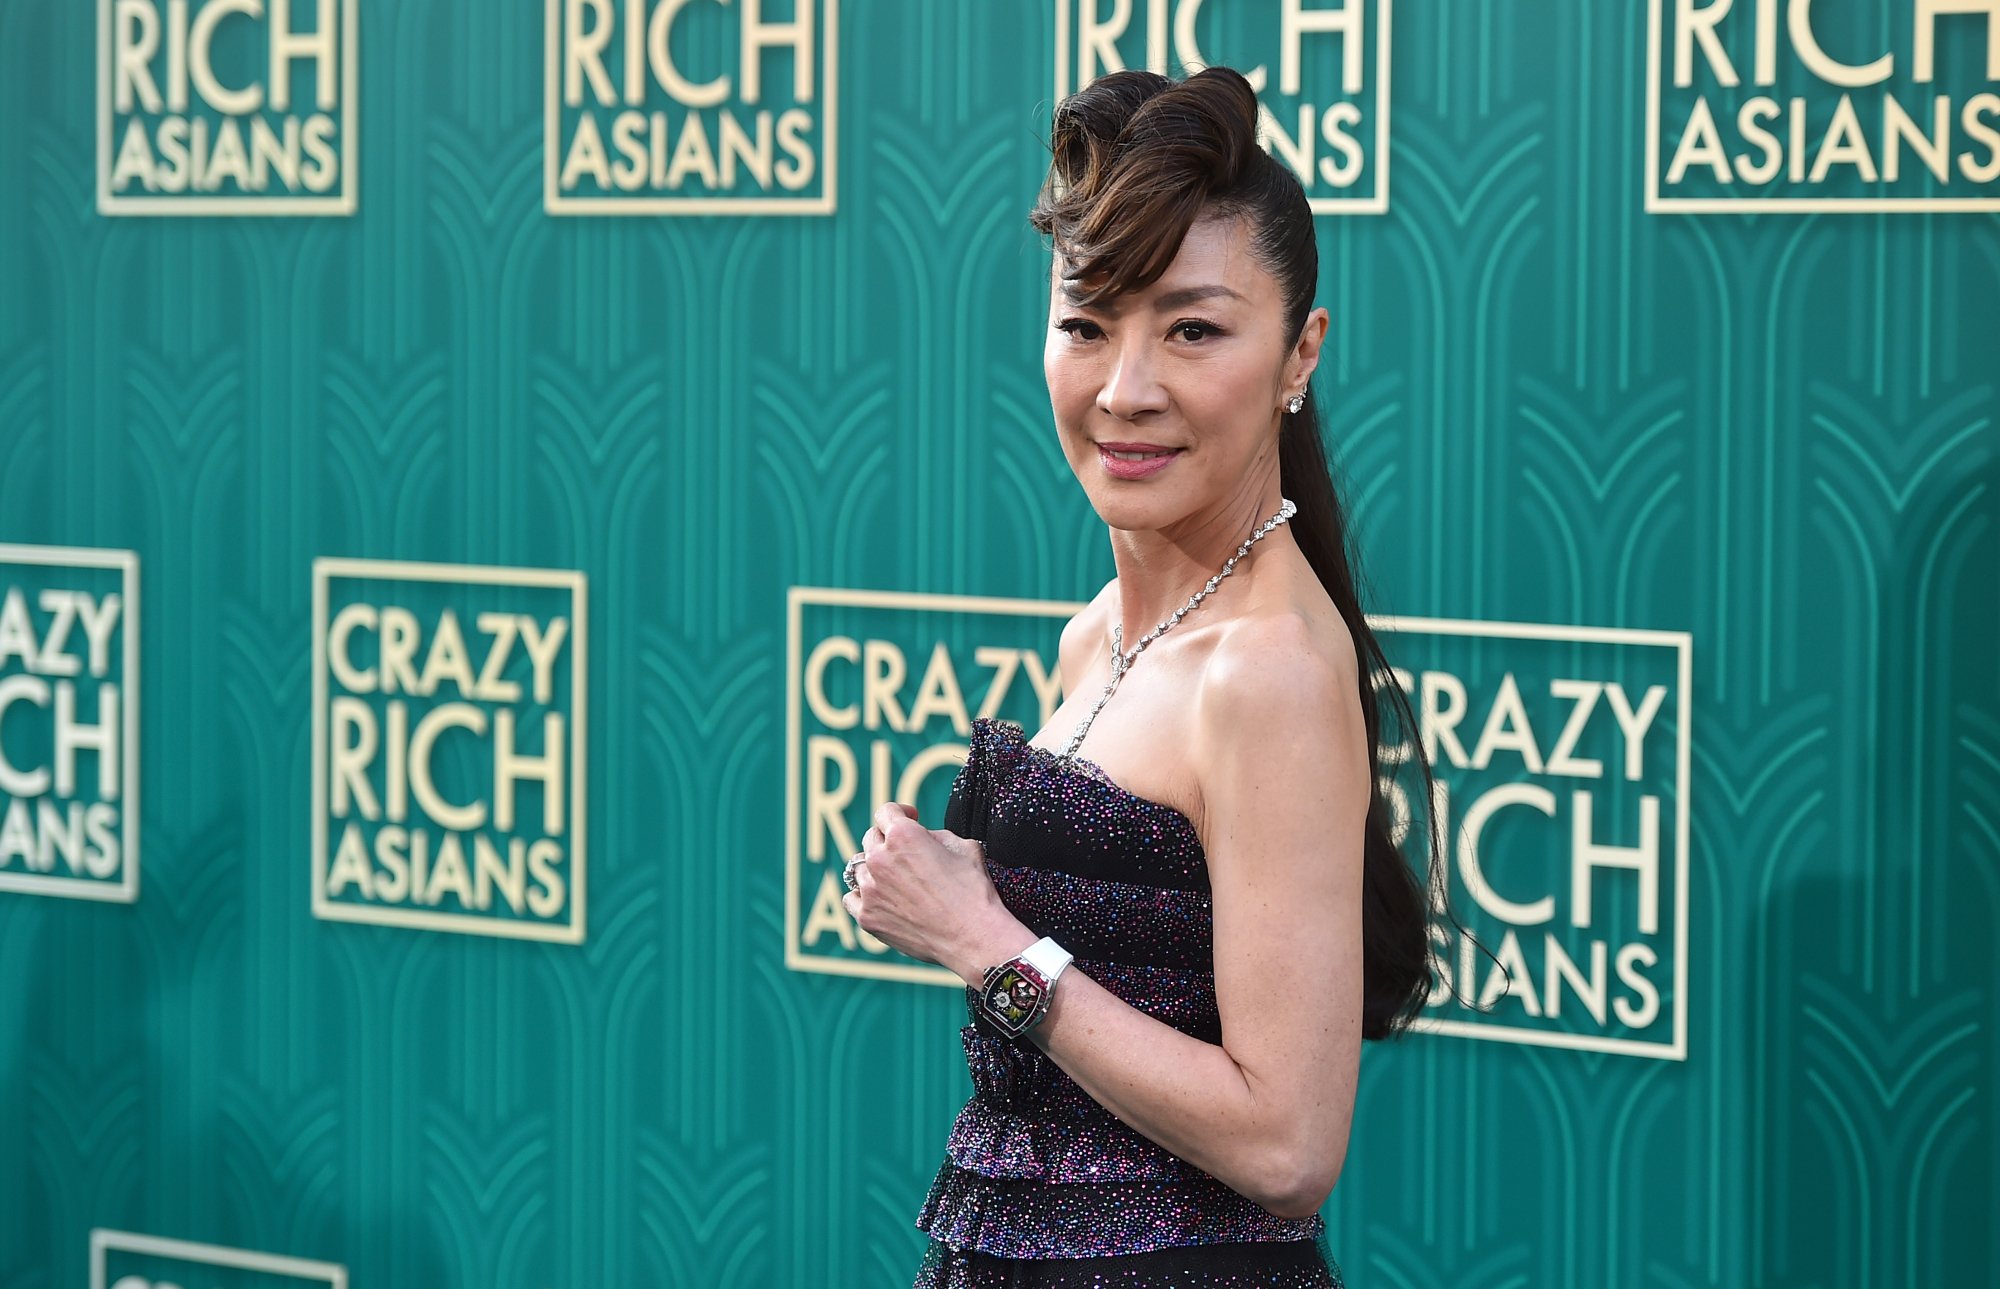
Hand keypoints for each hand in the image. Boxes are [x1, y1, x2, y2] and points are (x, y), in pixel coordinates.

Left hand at [842, 801, 1032, 983]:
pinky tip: (878, 898)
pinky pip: (851, 899)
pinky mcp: (867, 917)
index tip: (910, 819)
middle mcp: (880, 859)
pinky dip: (862, 896)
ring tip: (896, 880)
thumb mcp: (963, 846)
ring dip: (875, 869)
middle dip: (888, 840)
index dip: (901, 813)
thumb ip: (934, 835)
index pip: (886, 812)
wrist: (973, 937)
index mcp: (903, 835)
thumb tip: (922, 837)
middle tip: (905, 853)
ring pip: (860, 868)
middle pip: (871, 838)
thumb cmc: (973, 892)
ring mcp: (870, 890)